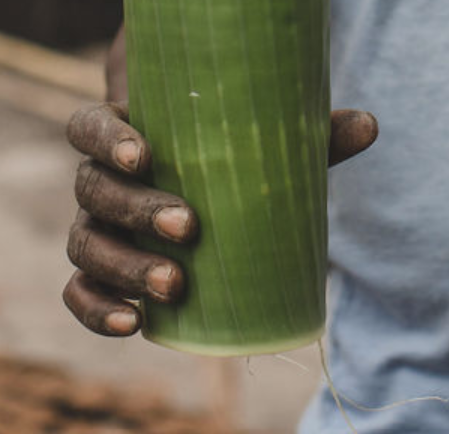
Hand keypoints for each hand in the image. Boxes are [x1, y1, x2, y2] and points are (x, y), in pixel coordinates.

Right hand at [61, 97, 378, 337]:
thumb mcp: (263, 141)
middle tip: (188, 225)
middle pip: (92, 190)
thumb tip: (369, 125)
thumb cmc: (230, 155)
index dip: (106, 138)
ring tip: (175, 283)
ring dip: (125, 266)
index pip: (87, 125)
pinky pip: (79, 294)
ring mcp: (96, 228)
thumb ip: (310, 135)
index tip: (145, 154)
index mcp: (124, 133)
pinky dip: (98, 311)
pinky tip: (134, 324)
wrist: (202, 190)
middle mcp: (99, 180)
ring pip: (85, 246)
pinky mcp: (101, 274)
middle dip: (136, 210)